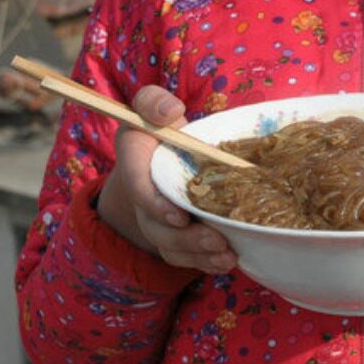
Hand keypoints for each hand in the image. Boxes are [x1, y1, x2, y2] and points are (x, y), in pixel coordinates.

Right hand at [95, 85, 236, 274]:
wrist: (164, 154)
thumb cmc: (161, 128)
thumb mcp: (152, 106)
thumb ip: (154, 102)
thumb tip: (170, 111)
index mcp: (135, 164)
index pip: (138, 188)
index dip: (155, 205)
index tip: (179, 216)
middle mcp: (144, 199)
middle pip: (157, 227)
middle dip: (186, 238)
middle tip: (217, 241)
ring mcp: (158, 222)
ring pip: (172, 247)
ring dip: (199, 255)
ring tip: (228, 256)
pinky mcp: (175, 235)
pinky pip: (185, 256)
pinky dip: (205, 262)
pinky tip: (228, 260)